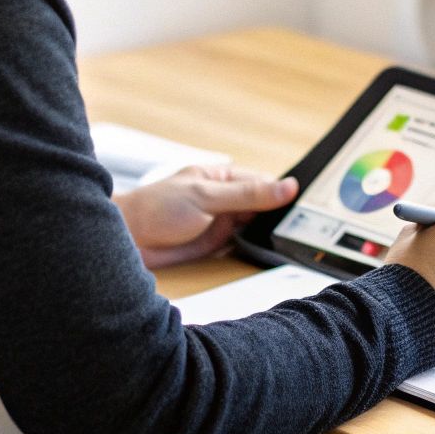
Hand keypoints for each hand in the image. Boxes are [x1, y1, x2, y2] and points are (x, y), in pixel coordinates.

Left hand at [113, 164, 297, 268]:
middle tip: (309, 228)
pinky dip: (256, 251)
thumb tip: (288, 186)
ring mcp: (221, 224)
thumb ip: (248, 194)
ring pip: (256, 229)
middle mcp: (225, 200)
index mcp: (223, 177)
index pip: (265, 182)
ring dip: (270, 236)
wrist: (125, 240)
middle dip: (280, 216)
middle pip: (263, 207)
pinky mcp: (216, 247)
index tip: (308, 206)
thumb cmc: (156, 208)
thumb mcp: (207, 197)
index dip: (285, 194)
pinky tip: (272, 256)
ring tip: (295, 242)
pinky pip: (244, 248)